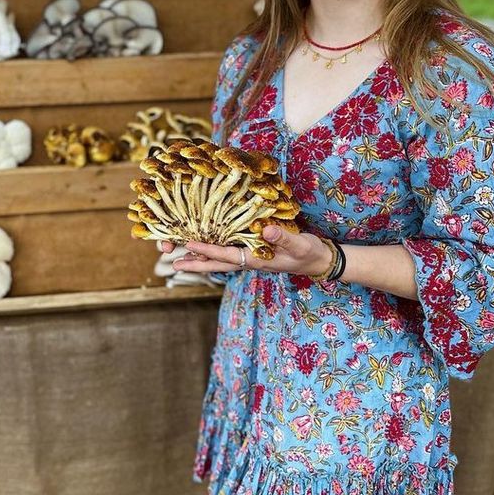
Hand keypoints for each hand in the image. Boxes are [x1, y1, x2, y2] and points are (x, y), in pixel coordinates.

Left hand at [172, 225, 331, 275]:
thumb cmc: (310, 252)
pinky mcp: (255, 253)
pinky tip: (207, 247)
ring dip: (202, 259)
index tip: (190, 245)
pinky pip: (230, 254)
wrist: (319, 260)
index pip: (227, 255)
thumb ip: (283, 237)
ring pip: (221, 260)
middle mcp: (250, 261)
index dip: (208, 250)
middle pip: (217, 264)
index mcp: (257, 260)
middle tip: (174, 264)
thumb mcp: (300, 244)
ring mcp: (251, 258)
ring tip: (182, 257)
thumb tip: (265, 230)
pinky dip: (216, 252)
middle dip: (196, 264)